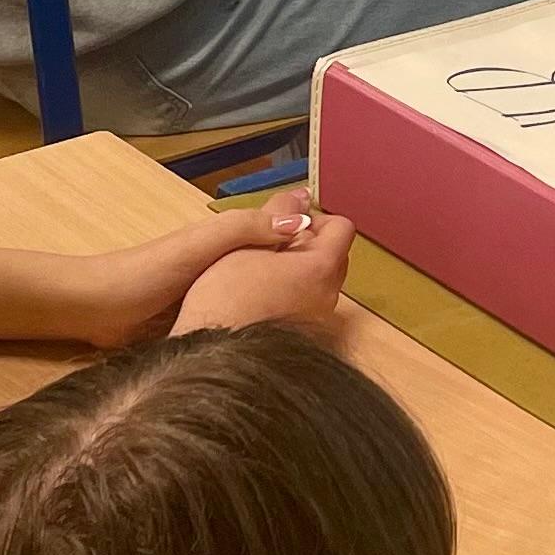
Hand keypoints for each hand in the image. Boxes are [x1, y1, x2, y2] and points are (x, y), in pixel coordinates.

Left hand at [81, 197, 324, 347]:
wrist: (100, 310)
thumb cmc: (149, 270)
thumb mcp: (202, 243)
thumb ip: (247, 230)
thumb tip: (302, 223)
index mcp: (228, 239)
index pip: (279, 229)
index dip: (308, 233)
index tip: (343, 248)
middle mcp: (228, 264)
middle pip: (275, 262)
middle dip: (303, 268)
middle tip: (338, 289)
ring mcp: (216, 295)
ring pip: (261, 291)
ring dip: (285, 298)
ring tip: (320, 315)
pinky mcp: (206, 323)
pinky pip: (244, 317)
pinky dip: (263, 320)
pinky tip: (280, 337)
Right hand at [171, 202, 355, 333]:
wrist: (212, 357)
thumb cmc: (226, 299)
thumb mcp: (246, 243)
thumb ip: (279, 214)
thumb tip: (302, 196)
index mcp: (321, 269)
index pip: (341, 227)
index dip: (314, 218)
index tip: (284, 224)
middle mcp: (328, 297)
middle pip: (332, 255)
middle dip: (305, 244)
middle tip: (267, 246)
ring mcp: (318, 322)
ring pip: (318, 282)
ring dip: (296, 271)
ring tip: (258, 274)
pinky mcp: (304, 341)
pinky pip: (306, 306)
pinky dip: (291, 296)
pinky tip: (259, 300)